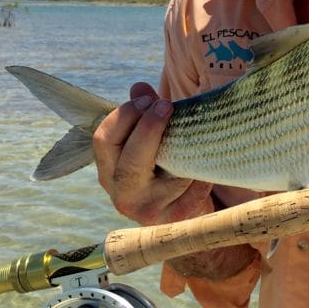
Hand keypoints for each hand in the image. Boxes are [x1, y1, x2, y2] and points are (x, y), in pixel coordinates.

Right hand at [92, 82, 212, 224]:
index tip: (148, 99)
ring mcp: (147, 212)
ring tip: (193, 132)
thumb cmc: (164, 166)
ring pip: (167, 175)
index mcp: (109, 172)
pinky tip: (205, 163)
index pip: (104, 140)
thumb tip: (139, 87)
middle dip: (149, 129)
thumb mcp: (150, 139)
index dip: (125, 115)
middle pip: (129, 161)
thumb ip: (143, 112)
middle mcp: (121, 195)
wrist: (186, 213)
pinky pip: (192, 190)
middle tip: (167, 106)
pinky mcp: (175, 220)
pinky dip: (201, 173)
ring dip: (182, 150)